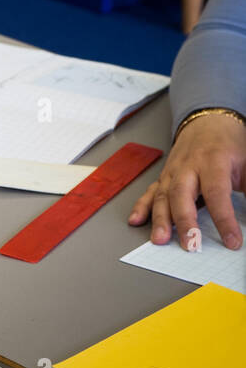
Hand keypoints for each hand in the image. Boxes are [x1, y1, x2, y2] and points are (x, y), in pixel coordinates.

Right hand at [129, 112, 245, 249]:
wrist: (207, 123)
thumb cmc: (228, 145)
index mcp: (213, 161)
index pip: (217, 193)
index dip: (223, 218)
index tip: (231, 240)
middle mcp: (188, 166)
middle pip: (182, 195)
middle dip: (184, 221)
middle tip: (189, 244)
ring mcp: (172, 172)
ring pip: (163, 196)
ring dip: (160, 219)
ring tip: (160, 239)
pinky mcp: (164, 177)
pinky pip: (150, 192)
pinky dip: (141, 207)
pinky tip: (136, 220)